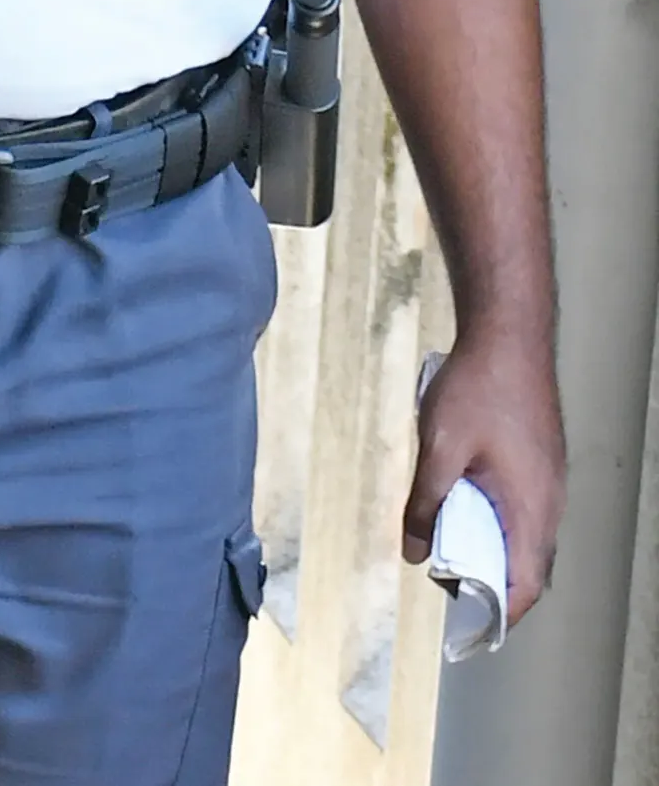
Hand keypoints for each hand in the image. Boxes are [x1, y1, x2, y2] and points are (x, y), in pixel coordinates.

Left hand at [401, 327, 565, 620]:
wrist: (508, 335)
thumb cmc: (476, 389)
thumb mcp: (438, 448)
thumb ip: (424, 503)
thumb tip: (413, 552)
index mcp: (530, 508)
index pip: (524, 585)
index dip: (497, 614)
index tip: (467, 628)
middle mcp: (549, 502)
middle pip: (525, 565)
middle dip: (487, 581)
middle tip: (444, 577)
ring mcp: (549, 482)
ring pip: (524, 536)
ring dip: (489, 546)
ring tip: (446, 539)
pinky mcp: (541, 463)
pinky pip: (523, 510)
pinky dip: (495, 520)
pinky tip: (463, 501)